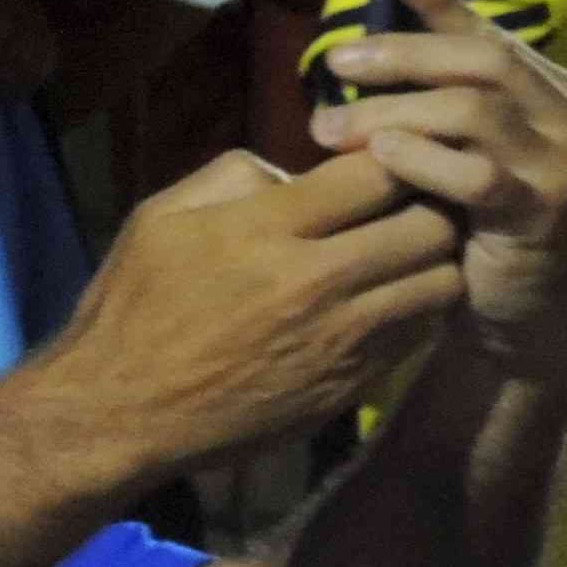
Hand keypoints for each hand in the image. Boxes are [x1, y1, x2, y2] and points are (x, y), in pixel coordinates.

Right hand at [35, 146, 465, 473]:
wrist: (125, 411)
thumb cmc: (134, 305)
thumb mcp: (159, 216)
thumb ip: (230, 176)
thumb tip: (293, 173)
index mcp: (264, 229)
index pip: (376, 173)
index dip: (391, 155)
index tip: (379, 158)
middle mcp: (315, 282)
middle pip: (430, 227)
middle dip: (427, 204)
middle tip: (407, 203)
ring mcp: (342, 339)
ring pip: (442, 283)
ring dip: (433, 260)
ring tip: (405, 253)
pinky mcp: (353, 384)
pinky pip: (421, 333)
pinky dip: (417, 309)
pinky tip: (387, 300)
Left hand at [311, 0, 566, 361]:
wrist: (519, 313)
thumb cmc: (475, 220)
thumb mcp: (453, 145)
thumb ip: (430, 86)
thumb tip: (385, 3)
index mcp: (547, 90)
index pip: (486, 34)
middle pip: (482, 62)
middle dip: (403, 56)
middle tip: (336, 64)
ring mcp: (565, 164)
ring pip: (475, 112)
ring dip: (394, 112)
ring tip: (332, 128)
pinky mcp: (547, 214)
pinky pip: (480, 175)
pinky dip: (425, 160)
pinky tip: (383, 158)